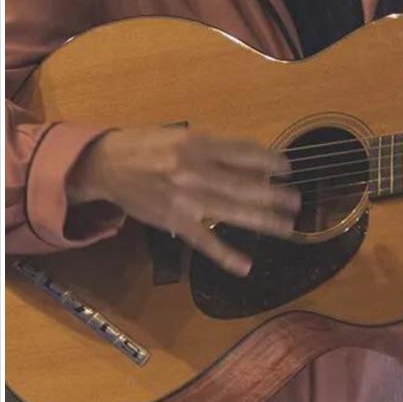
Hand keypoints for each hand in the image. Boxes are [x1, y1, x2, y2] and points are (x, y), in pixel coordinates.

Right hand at [67, 127, 299, 276]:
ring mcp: (185, 198)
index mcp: (195, 143)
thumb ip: (210, 148)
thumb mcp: (178, 135)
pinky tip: (245, 266)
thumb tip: (249, 164)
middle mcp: (193, 170)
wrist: (106, 165)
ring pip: (232, 212)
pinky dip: (225, 255)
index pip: (243, 152)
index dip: (269, 160)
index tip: (286, 167)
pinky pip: (204, 241)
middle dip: (274, 194)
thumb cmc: (144, 145)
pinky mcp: (174, 221)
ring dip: (263, 221)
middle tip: (296, 201)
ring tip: (286, 227)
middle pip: (244, 185)